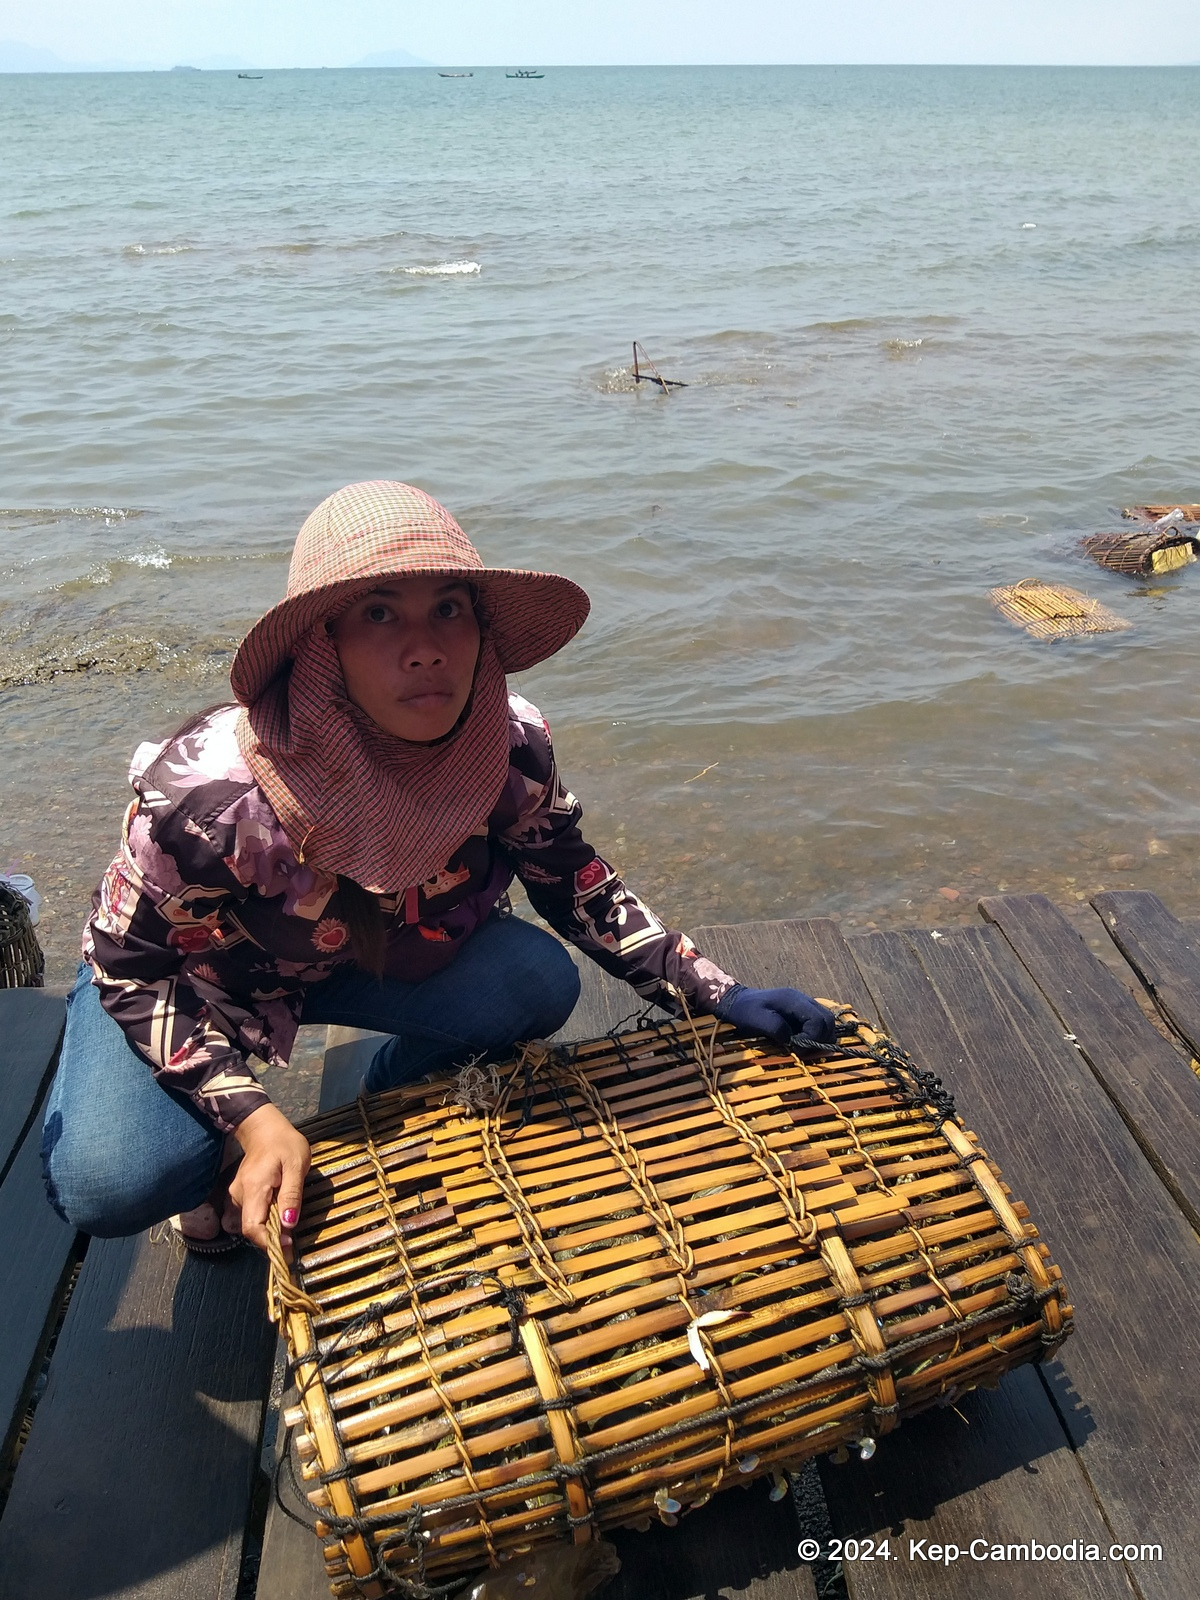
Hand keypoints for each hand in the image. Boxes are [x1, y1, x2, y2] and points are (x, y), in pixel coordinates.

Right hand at [226, 1104, 310, 1260]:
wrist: (265, 1129)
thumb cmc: (284, 1144)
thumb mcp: (296, 1165)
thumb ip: (292, 1195)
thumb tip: (289, 1224)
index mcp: (253, 1188)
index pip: (253, 1227)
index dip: (269, 1242)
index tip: (287, 1246)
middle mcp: (239, 1195)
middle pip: (252, 1228)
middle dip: (271, 1239)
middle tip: (292, 1243)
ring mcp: (237, 1195)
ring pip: (252, 1222)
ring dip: (269, 1229)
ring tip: (288, 1226)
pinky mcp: (241, 1195)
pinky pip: (253, 1214)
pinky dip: (266, 1219)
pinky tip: (279, 1213)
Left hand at [713, 984, 836, 1045]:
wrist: (737, 1002)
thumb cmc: (744, 1011)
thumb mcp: (756, 1019)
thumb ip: (776, 1028)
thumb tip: (793, 1040)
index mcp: (794, 1000)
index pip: (818, 1020)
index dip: (812, 1038)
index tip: (797, 1049)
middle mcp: (804, 1001)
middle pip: (828, 1022)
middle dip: (820, 1040)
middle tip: (802, 1052)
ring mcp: (805, 1007)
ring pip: (827, 1024)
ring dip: (820, 1040)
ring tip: (802, 1049)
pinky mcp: (802, 1015)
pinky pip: (818, 1026)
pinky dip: (815, 1037)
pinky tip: (800, 1044)